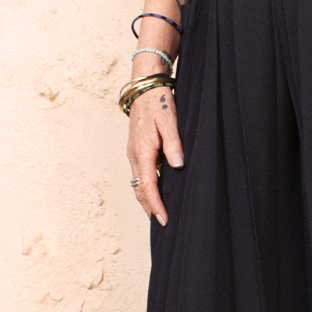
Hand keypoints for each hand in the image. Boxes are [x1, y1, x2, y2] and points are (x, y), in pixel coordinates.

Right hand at [126, 83, 183, 225]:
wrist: (143, 87)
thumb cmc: (158, 103)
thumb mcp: (169, 121)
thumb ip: (173, 143)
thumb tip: (178, 165)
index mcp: (142, 150)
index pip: (147, 185)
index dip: (155, 204)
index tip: (163, 219)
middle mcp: (134, 155)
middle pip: (139, 189)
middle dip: (149, 208)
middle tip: (162, 224)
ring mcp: (134, 153)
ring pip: (138, 183)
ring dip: (147, 199)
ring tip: (159, 213)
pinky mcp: (137, 150)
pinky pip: (140, 174)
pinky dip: (147, 187)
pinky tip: (157, 192)